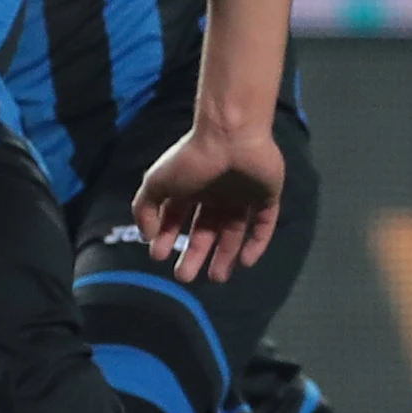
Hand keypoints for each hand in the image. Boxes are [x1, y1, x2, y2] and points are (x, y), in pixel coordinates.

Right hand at [133, 123, 285, 283]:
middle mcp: (216, 193)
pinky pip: (263, 225)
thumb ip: (145, 208)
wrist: (232, 135)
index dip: (168, 237)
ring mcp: (242, 195)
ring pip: (234, 232)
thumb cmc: (194, 158)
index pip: (177, 218)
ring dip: (225, 255)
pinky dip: (256, 244)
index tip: (160, 257)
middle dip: (195, 254)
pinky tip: (244, 262)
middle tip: (186, 276)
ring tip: (217, 277)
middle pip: (206, 230)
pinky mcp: (267, 196)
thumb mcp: (158, 181)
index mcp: (191, 187)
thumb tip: (147, 235)